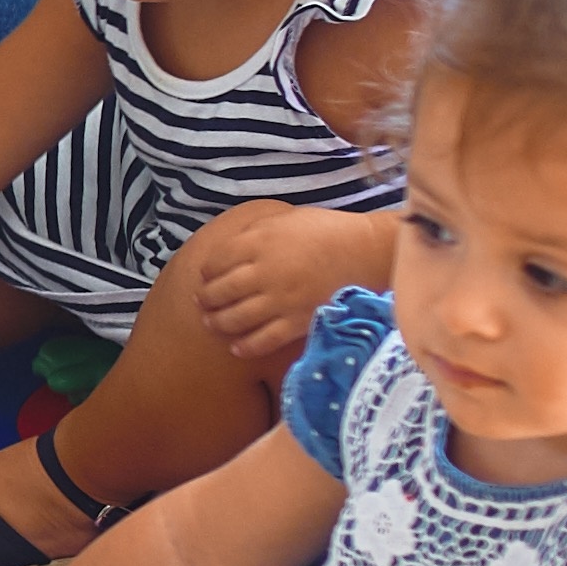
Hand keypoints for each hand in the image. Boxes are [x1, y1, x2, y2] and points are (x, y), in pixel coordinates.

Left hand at [177, 205, 363, 373]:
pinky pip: (263, 341)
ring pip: (235, 318)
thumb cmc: (326, 231)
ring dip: (217, 322)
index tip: (206, 275)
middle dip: (205, 299)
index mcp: (260, 242)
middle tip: (202, 301)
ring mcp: (280, 300)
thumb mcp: (285, 218)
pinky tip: (236, 347)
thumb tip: (229, 248)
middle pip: (219, 291)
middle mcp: (265, 272)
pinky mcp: (297, 322)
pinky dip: (245, 346)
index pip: (216, 261)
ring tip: (212, 322)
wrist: (365, 252)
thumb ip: (255, 232)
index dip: (206, 271)